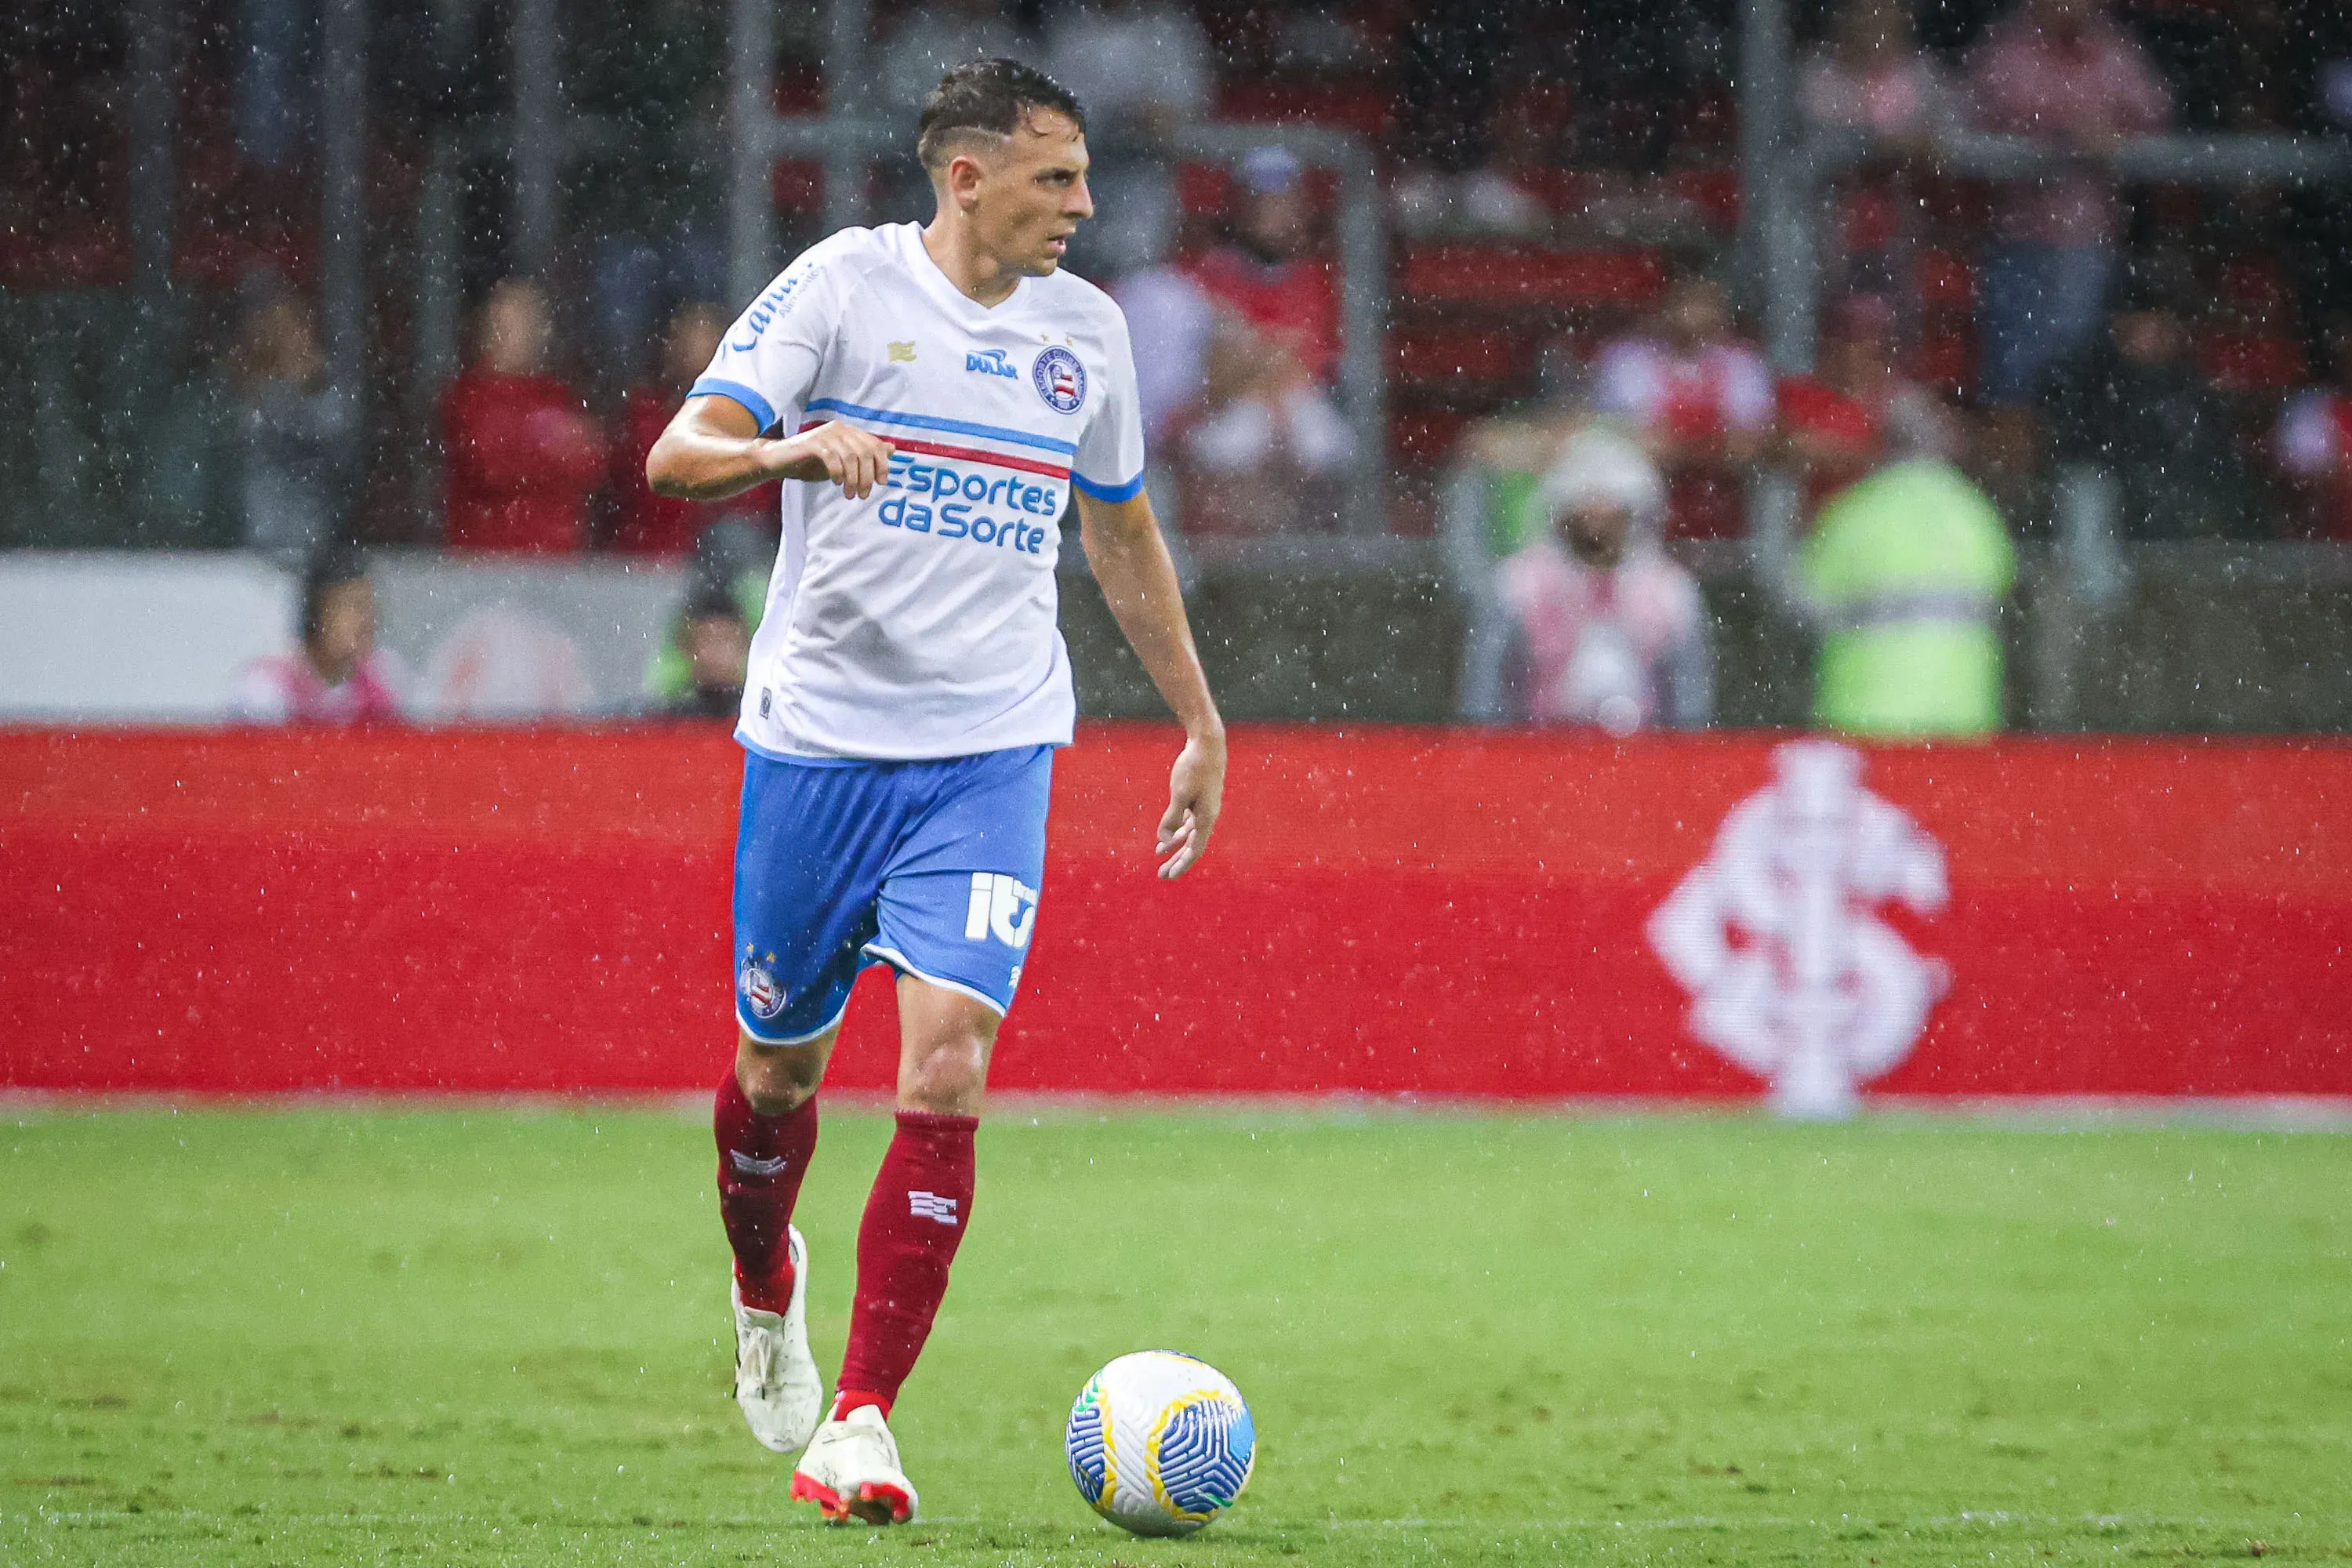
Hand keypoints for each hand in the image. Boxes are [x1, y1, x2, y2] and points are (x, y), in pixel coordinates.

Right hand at [767, 420, 895, 497]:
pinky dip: (837, 472)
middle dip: (867, 477)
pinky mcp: (812, 443)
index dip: (882, 464)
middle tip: (863, 495)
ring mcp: (826, 434)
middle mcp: (839, 429)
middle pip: (865, 452)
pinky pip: (832, 457)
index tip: (881, 483)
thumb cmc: (812, 461)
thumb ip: (866, 454)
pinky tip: (836, 482)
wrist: (780, 460)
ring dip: (853, 479)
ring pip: (851, 457)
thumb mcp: (843, 461)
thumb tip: (892, 449)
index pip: (875, 445)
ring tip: (849, 494)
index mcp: (849, 432)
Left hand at [1156, 730, 1224, 879]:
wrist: (1208, 744)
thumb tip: (1164, 840)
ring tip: (1159, 855)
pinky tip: (1165, 835)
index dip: (1182, 864)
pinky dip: (1177, 829)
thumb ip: (1171, 818)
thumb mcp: (1178, 794)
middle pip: (1192, 845)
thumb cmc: (1194, 768)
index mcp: (1206, 817)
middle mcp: (1208, 815)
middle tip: (1162, 875)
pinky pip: (1188, 821)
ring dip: (1175, 845)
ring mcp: (1204, 807)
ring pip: (1189, 833)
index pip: (1195, 849)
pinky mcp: (1199, 798)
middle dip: (1176, 860)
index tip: (1170, 876)